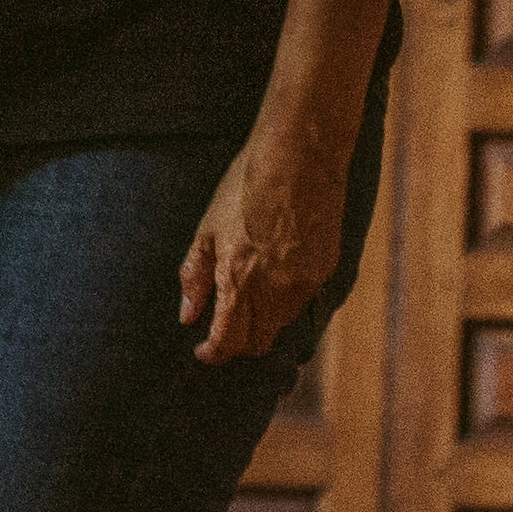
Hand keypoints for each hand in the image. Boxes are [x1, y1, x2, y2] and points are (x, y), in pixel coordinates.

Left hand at [180, 125, 348, 365]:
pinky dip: (285, 301)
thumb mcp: (207, 230)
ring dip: (262, 322)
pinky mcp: (325, 271)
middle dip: (238, 342)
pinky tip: (275, 275)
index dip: (214, 352)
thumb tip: (187, 315)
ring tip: (248, 296)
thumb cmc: (246, 188)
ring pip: (281, 325)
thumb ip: (195, 277)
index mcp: (239, 281)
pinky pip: (302, 303)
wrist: (299, 159)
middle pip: (257, 342)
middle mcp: (274, 291)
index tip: (203, 351)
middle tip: (223, 328)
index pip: (228, 340)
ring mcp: (304, 284)